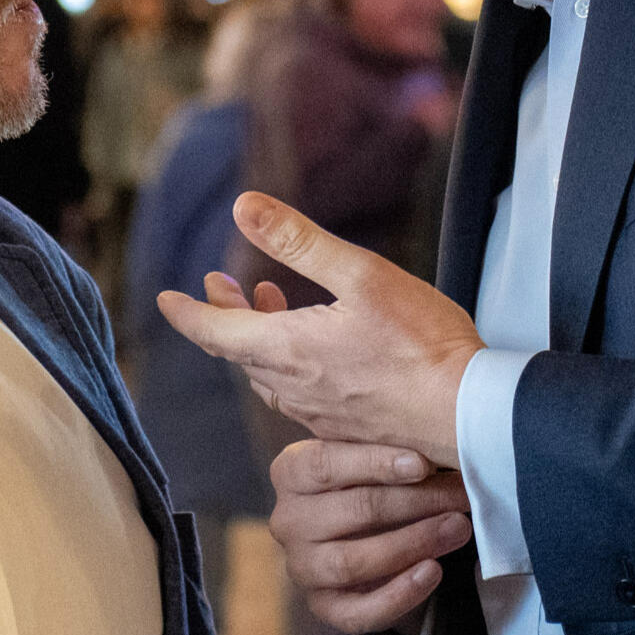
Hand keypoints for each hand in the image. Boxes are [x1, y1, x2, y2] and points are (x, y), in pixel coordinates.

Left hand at [158, 193, 484, 464]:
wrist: (471, 416)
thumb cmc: (424, 343)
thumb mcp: (362, 274)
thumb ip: (299, 241)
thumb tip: (243, 207)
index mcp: (288, 350)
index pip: (214, 333)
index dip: (186, 313)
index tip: (164, 299)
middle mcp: (295, 388)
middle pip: (239, 353)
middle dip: (222, 317)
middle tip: (216, 288)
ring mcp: (321, 413)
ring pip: (269, 375)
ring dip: (256, 339)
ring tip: (267, 305)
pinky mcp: (348, 427)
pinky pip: (299, 394)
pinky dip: (288, 362)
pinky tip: (314, 351)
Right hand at [271, 439, 472, 633]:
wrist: (351, 536)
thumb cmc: (364, 482)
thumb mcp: (367, 459)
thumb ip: (391, 451)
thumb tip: (443, 447)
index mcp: (291, 472)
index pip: (326, 463)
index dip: (375, 462)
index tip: (422, 464)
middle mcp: (288, 520)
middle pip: (354, 509)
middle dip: (417, 501)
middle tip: (461, 495)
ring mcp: (302, 567)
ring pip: (353, 561)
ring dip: (413, 543)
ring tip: (457, 528)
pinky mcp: (323, 606)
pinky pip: (359, 611)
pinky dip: (400, 594)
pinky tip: (433, 571)